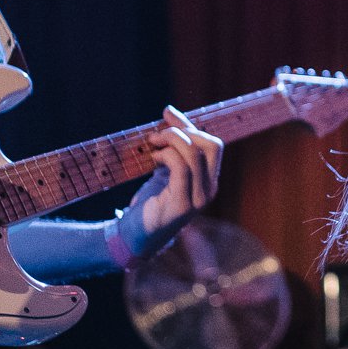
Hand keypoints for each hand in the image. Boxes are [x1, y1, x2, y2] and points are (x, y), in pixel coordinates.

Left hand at [116, 106, 222, 261]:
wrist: (134, 235)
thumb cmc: (150, 202)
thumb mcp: (165, 170)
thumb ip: (174, 149)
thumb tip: (170, 113)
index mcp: (209, 181)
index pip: (213, 144)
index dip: (190, 125)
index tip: (167, 114)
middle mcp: (209, 190)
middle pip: (211, 145)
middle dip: (184, 131)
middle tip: (157, 134)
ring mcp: (199, 199)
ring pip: (195, 154)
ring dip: (170, 140)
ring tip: (151, 144)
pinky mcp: (183, 205)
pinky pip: (181, 168)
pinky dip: (166, 156)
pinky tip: (152, 159)